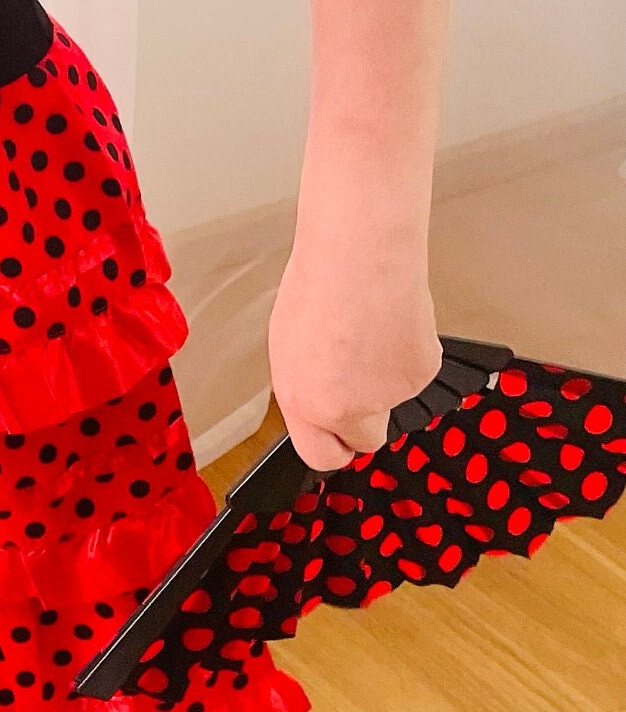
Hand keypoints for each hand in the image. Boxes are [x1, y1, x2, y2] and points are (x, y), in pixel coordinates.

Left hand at [267, 239, 440, 475]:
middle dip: (365, 420)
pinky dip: (407, 353)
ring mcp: (388, 396)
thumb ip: (308, 384)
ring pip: (392, 399)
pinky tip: (391, 322)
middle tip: (360, 380)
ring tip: (368, 328)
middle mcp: (345, 409)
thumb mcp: (290, 344)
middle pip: (366, 439)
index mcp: (303, 401)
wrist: (360, 256)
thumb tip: (319, 395)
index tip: (338, 438)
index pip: (321, 455)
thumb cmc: (320, 284)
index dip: (333, 446)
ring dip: (385, 374)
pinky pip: (415, 372)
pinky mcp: (421, 375)